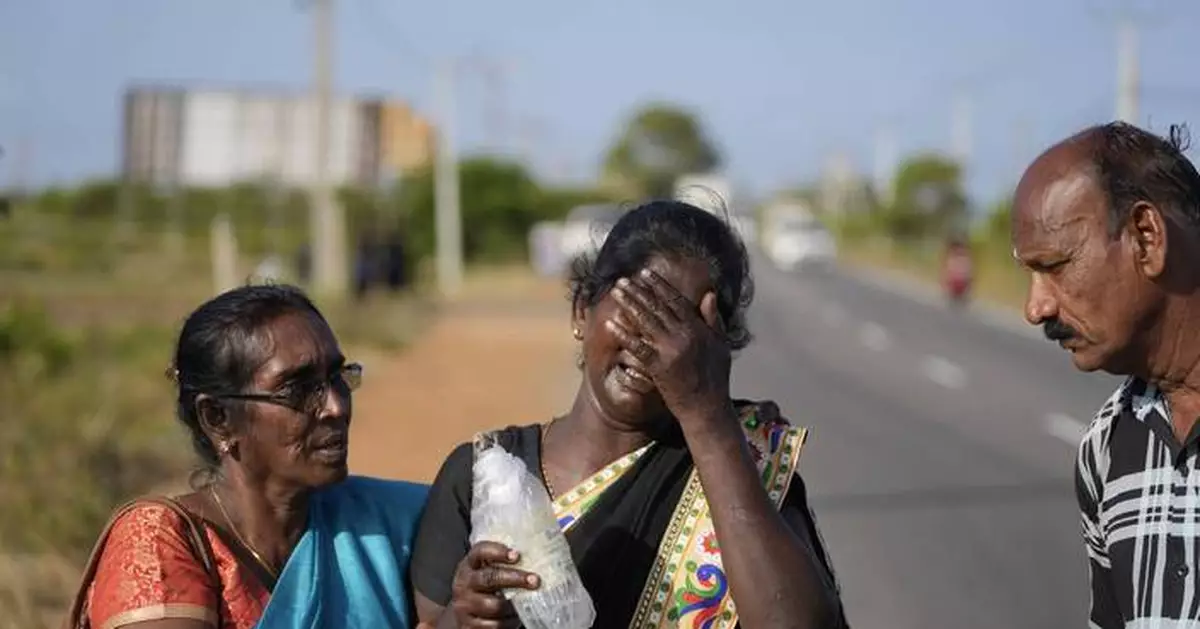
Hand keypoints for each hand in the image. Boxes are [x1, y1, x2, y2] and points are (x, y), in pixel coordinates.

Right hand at [448, 541, 539, 627]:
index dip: (498, 552)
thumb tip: (534, 560)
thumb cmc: (484, 588)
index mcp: (469, 565)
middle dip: (515, 578)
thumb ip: (502, 564)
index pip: (480, 552)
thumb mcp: (486, 571)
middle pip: (490, 578)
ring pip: (494, 605)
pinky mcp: (469, 625)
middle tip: (535, 580)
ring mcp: (465, 605)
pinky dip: (509, 622)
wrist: (464, 612)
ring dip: (515, 605)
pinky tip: (515, 616)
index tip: (517, 555)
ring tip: (528, 601)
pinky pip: (494, 625)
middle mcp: (464, 584)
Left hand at [607, 268, 732, 421]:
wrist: (708, 407)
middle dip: (638, 291)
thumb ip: (713, 318)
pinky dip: (625, 334)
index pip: (675, 300)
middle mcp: (685, 335)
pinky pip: (638, 346)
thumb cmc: (715, 378)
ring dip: (629, 304)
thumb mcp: (721, 344)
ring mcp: (671, 350)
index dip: (659, 286)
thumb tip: (709, 293)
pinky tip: (612, 324)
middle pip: (657, 307)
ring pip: (646, 321)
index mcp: (698, 328)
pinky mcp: (660, 366)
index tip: (645, 274)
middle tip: (622, 280)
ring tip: (615, 293)